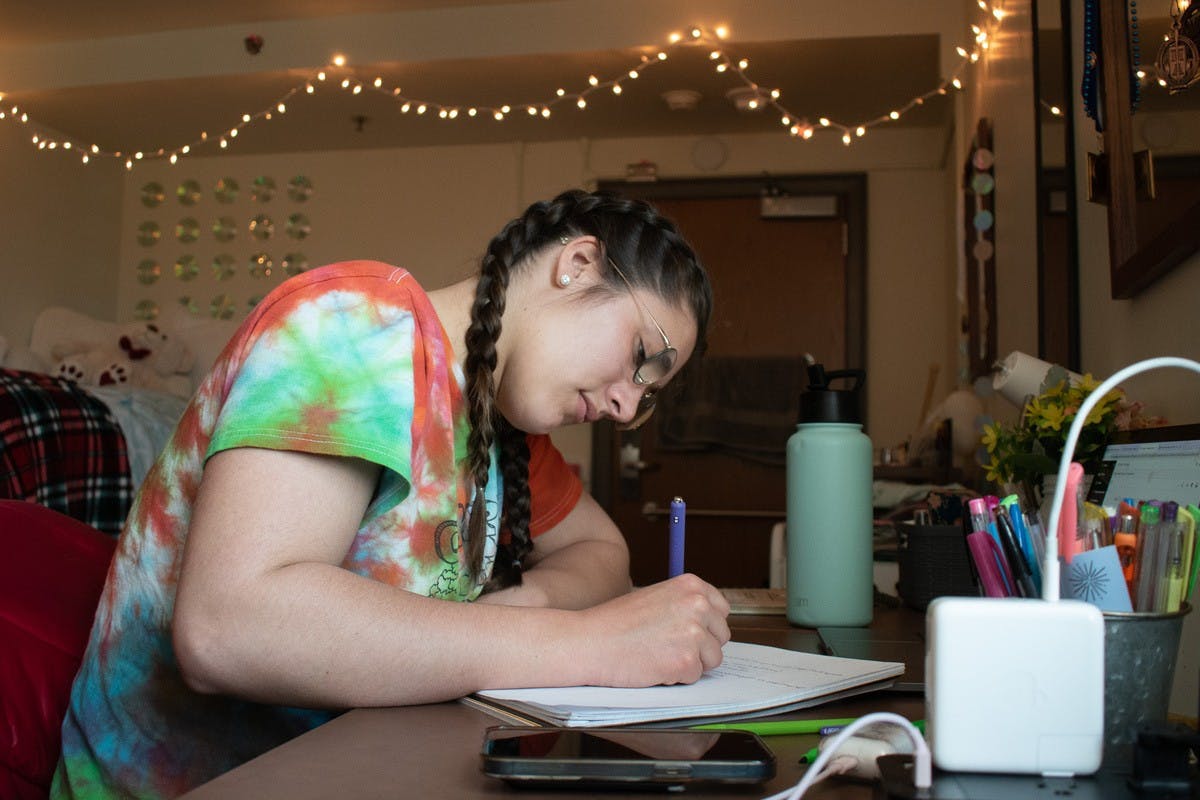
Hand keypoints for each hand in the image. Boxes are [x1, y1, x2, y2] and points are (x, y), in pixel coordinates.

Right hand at [578, 573, 730, 687]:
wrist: (590, 641)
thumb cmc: (616, 622)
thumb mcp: (656, 598)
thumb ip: (684, 606)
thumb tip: (709, 625)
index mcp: (691, 585)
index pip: (722, 609)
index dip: (707, 625)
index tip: (689, 631)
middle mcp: (698, 605)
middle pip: (721, 636)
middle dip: (701, 646)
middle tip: (669, 646)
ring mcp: (694, 633)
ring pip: (711, 659)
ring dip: (690, 662)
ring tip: (659, 654)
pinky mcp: (686, 661)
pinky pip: (694, 677)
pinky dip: (677, 677)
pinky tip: (654, 665)